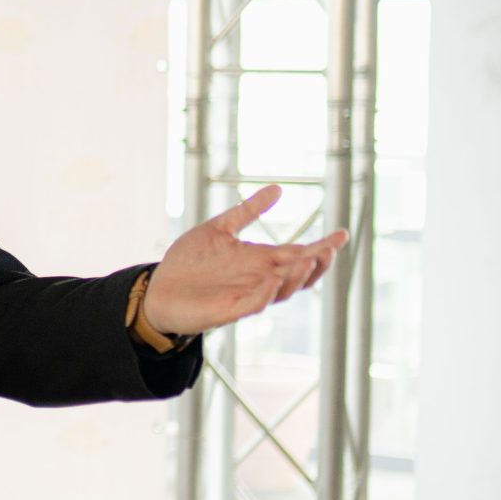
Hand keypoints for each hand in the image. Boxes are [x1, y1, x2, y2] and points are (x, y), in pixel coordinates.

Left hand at [142, 184, 346, 336]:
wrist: (158, 289)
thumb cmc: (189, 262)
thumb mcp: (219, 229)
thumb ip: (247, 212)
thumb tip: (278, 189)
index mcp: (260, 260)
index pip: (298, 253)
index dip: (322, 246)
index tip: (342, 233)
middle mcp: (258, 279)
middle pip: (298, 275)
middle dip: (316, 264)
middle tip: (329, 250)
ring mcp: (245, 296)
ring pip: (280, 291)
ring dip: (295, 278)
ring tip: (309, 261)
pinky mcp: (227, 311)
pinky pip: (252, 305)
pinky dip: (264, 295)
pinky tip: (272, 280)